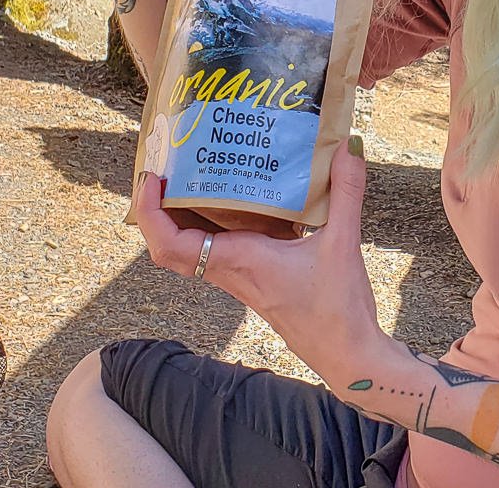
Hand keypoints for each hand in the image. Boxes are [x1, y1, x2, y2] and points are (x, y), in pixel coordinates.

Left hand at [131, 138, 391, 392]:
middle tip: (162, 172)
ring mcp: (238, 278)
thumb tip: (349, 145)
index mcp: (239, 260)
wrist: (345, 354)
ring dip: (177, 219)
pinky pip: (212, 253)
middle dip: (154, 211)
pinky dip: (207, 228)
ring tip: (187, 179)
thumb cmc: (338, 309)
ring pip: (188, 251)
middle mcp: (230, 270)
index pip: (171, 245)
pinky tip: (229, 203)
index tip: (151, 178)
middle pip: (168, 247)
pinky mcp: (250, 281)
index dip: (149, 212)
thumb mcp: (343, 242)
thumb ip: (346, 191)